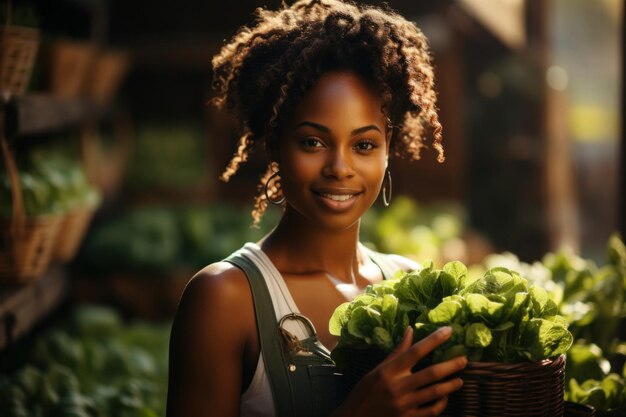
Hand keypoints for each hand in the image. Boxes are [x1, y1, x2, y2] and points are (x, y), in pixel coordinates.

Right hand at [334, 326, 466, 416]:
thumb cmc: (365, 391)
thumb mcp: (378, 369)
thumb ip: (397, 352)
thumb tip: (410, 330)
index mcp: (389, 371)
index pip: (415, 351)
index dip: (433, 340)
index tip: (448, 331)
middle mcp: (398, 386)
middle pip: (431, 373)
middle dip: (451, 365)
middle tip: (464, 359)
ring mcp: (405, 404)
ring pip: (435, 392)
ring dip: (450, 385)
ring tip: (460, 380)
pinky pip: (431, 411)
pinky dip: (441, 404)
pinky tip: (445, 397)